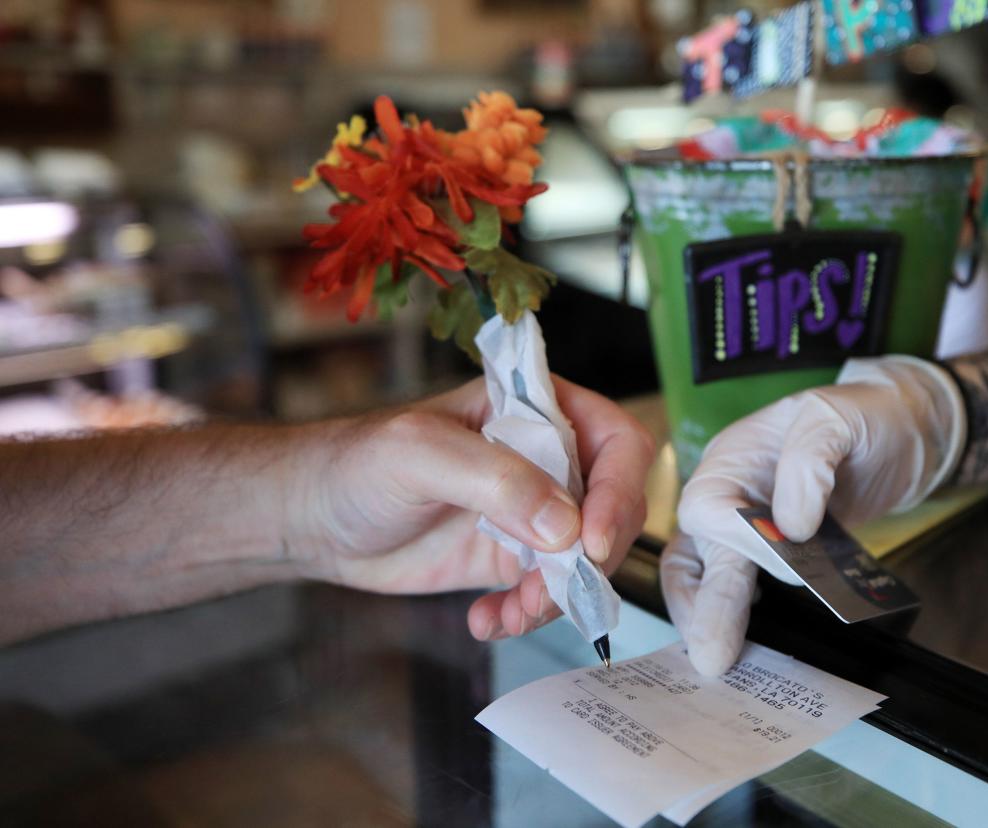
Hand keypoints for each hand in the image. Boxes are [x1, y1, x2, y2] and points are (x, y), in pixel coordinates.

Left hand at [287, 375, 653, 641]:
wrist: (312, 522)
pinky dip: (529, 615)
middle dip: (591, 558)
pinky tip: (488, 620)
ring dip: (559, 596)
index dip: (618, 490)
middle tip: (548, 592)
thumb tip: (565, 527)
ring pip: (587, 559)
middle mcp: (545, 458)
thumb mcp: (420, 454)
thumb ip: (496, 479)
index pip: (615, 441)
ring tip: (510, 614)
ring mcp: (531, 511)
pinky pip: (548, 592)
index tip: (591, 542)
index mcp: (534, 409)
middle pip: (612, 506)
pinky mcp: (511, 557)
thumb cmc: (356, 464)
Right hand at [661, 356, 963, 674]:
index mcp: (735, 455)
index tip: (785, 564)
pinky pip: (746, 587)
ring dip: (708, 617)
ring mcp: (750, 527)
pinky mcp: (777, 555)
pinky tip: (752, 646)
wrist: (906, 431)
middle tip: (714, 656)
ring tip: (718, 659)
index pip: (710, 505)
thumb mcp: (840, 417)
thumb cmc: (869, 415)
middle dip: (703, 604)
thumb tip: (791, 525)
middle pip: (697, 552)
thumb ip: (810, 461)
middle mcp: (731, 494)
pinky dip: (742, 617)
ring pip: (706, 576)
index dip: (738, 542)